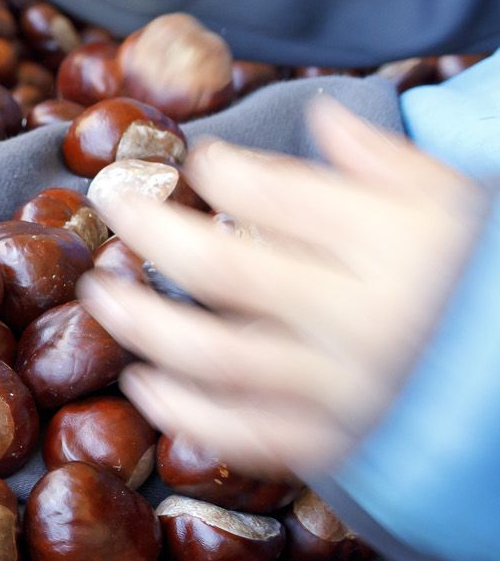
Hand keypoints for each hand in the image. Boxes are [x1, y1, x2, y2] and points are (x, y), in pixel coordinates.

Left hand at [78, 101, 488, 478]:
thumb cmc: (495, 283)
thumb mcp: (464, 208)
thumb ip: (392, 165)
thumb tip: (324, 113)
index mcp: (399, 245)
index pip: (280, 195)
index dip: (224, 171)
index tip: (197, 162)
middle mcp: (365, 317)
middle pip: (223, 269)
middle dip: (152, 228)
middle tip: (106, 199)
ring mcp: (345, 388)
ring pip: (215, 355)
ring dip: (142, 324)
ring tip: (100, 293)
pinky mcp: (336, 447)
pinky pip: (243, 433)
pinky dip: (185, 412)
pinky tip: (144, 382)